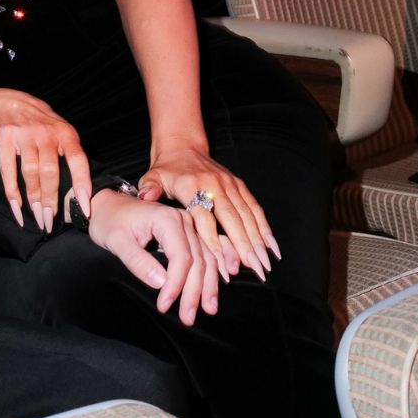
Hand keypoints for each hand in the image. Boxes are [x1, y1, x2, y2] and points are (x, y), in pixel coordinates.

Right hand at [0, 87, 91, 232]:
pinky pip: (8, 170)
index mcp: (66, 134)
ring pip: (31, 173)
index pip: (78, 160)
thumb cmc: (43, 125)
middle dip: (51, 200)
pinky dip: (12, 191)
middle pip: (50, 172)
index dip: (82, 184)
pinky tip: (17, 207)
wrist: (13, 103)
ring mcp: (24, 135)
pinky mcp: (5, 139)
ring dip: (34, 199)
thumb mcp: (63, 133)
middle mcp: (46, 133)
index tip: (83, 208)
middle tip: (50, 222)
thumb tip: (80, 192)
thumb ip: (70, 156)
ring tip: (37, 217)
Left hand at [86, 190, 216, 325]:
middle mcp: (183, 220)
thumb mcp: (116, 241)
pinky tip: (218, 286)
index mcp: (166, 219)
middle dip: (194, 292)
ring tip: (207, 309)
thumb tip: (161, 282)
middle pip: (198, 260)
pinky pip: (208, 252)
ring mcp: (189, 225)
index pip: (181, 257)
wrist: (107, 204)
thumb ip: (137, 261)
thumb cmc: (109, 221)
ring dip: (208, 286)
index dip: (176, 284)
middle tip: (188, 317)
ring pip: (207, 258)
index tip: (165, 305)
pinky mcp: (189, 231)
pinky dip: (214, 270)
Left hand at [139, 146, 278, 280]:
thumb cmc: (167, 170)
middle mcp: (215, 185)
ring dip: (259, 241)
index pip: (205, 217)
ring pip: (247, 216)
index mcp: (192, 186)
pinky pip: (255, 209)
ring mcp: (230, 185)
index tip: (222, 261)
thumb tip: (146, 196)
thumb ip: (148, 189)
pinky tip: (272, 246)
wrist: (183, 147)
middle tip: (255, 270)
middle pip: (233, 220)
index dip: (214, 240)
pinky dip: (265, 228)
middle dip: (245, 247)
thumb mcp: (152, 177)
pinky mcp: (239, 185)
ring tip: (265, 264)